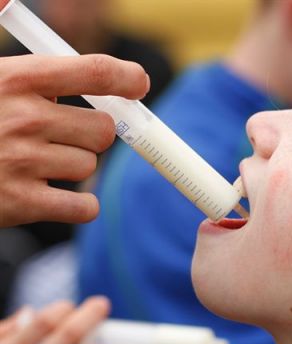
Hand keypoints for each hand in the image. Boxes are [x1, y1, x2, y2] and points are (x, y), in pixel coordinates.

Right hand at [0, 54, 148, 225]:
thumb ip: (7, 49)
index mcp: (15, 78)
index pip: (92, 72)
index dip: (125, 77)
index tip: (138, 83)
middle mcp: (24, 118)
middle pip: (103, 129)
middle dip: (90, 134)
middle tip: (62, 135)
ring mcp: (22, 162)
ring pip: (88, 166)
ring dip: (72, 167)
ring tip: (35, 163)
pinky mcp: (21, 204)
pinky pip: (83, 205)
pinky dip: (77, 205)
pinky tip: (51, 195)